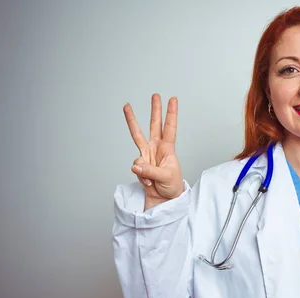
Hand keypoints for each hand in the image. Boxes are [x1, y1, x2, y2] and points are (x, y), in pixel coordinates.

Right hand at [123, 94, 183, 208]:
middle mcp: (157, 148)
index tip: (173, 99)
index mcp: (168, 148)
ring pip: (137, 135)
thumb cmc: (172, 186)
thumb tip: (135, 165)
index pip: (170, 128)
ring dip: (132, 120)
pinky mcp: (139, 164)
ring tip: (126, 106)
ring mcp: (147, 154)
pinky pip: (136, 167)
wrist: (164, 199)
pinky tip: (149, 182)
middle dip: (155, 110)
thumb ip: (150, 171)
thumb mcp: (165, 177)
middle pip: (155, 125)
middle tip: (155, 95)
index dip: (171, 114)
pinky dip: (141, 176)